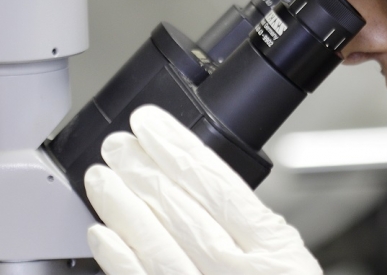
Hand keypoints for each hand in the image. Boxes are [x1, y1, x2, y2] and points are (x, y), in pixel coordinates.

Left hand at [84, 105, 322, 274]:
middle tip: (118, 145)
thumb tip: (195, 178)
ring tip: (101, 179)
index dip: (179, 149)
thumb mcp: (286, 259)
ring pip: (158, 247)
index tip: (151, 125)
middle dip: (144, 171)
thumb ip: (249, 226)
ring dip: (123, 208)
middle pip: (184, 211)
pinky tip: (101, 234)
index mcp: (275, 251)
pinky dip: (119, 261)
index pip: (219, 185)